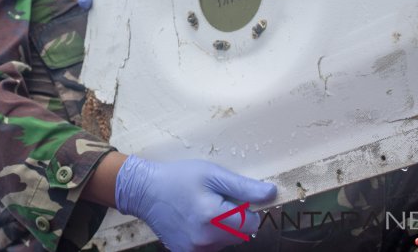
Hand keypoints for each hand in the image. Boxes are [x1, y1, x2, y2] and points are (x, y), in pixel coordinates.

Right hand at [115, 155, 276, 250]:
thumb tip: (272, 193)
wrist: (145, 191)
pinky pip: (210, 248)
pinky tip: (195, 222)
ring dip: (222, 229)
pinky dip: (209, 237)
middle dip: (234, 220)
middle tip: (215, 201)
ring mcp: (195, 250)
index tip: (230, 198)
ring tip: (203, 210)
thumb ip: (243, 186)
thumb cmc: (179, 177)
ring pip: (226, 243)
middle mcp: (205, 239)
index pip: (251, 223)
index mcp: (213, 216)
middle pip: (240, 235)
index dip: (245, 209)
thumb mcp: (211, 174)